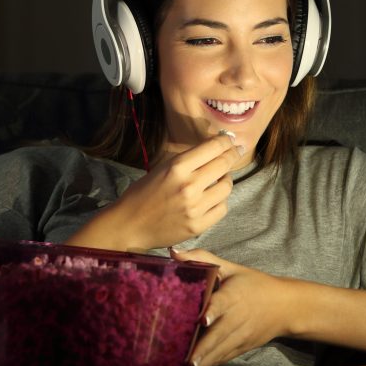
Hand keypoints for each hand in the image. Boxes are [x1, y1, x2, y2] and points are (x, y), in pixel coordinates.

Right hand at [69, 133, 243, 250]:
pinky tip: (212, 200)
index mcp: (177, 167)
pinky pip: (222, 208)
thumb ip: (188, 160)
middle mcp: (189, 185)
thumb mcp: (163, 168)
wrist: (130, 225)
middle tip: (235, 152)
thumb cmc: (143, 193)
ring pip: (227, 187)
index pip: (213, 147)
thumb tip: (214, 149)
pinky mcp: (198, 225)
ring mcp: (195, 207)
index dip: (226, 141)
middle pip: (224, 164)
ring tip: (218, 180)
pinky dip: (220, 202)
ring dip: (225, 180)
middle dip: (232, 155)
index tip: (230, 140)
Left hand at [171, 249, 295, 365]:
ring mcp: (242, 335)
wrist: (285, 306)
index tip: (203, 319)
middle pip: (219, 334)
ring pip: (221, 350)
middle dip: (203, 348)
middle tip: (186, 361)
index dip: (213, 311)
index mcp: (234, 295)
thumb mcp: (231, 267)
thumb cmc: (254, 284)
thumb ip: (202, 258)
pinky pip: (225, 357)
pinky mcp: (243, 346)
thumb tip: (173, 253)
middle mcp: (238, 317)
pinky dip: (211, 365)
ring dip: (204, 362)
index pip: (223, 303)